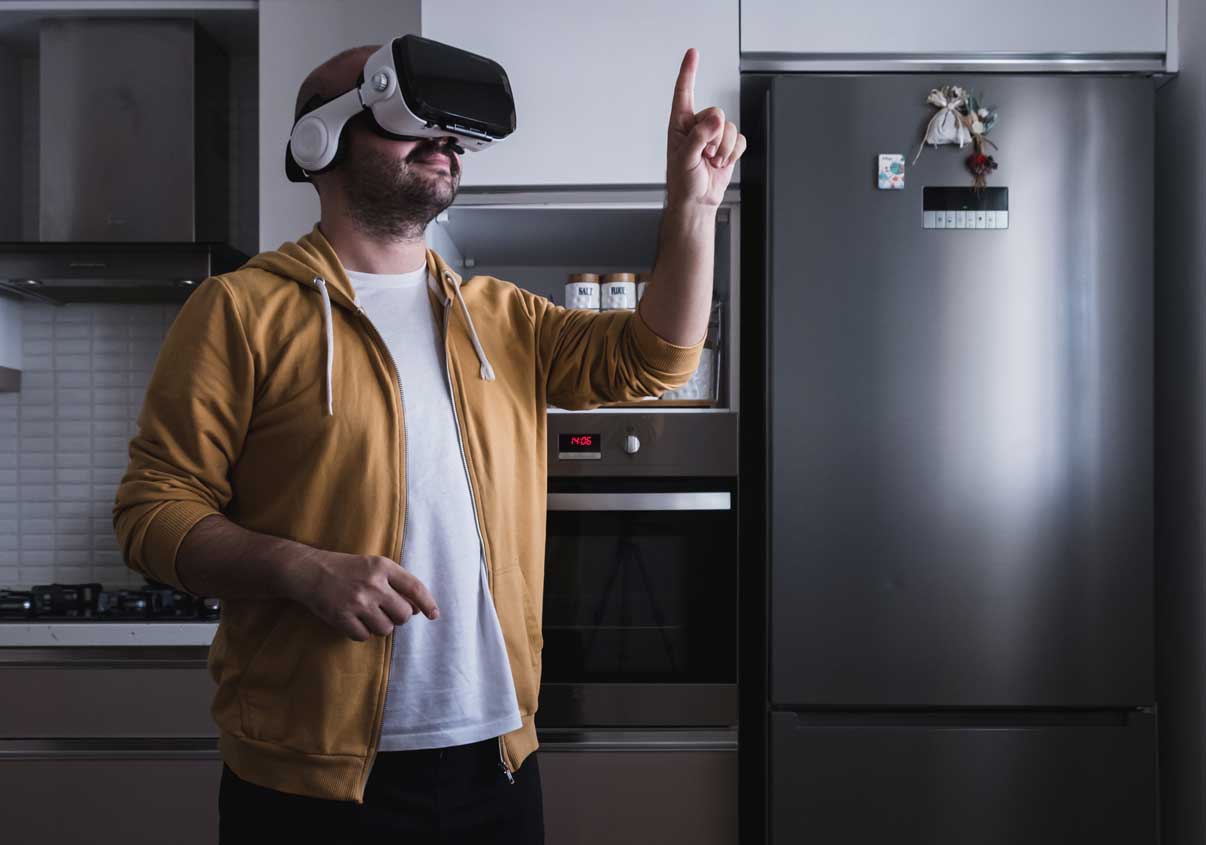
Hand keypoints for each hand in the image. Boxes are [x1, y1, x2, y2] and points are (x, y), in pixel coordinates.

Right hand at [292, 550, 438, 641]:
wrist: (309, 570)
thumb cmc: (347, 570)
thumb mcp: (373, 566)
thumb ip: (396, 583)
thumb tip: (417, 610)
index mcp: (383, 567)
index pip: (415, 587)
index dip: (428, 603)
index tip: (434, 615)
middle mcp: (373, 584)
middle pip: (403, 615)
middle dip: (397, 618)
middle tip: (383, 611)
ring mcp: (357, 601)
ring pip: (385, 629)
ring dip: (379, 626)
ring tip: (365, 613)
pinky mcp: (342, 617)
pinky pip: (363, 636)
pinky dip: (360, 632)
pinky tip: (351, 619)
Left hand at [665, 48, 745, 208]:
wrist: (697, 202)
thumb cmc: (683, 183)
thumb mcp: (683, 159)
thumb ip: (698, 137)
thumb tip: (715, 120)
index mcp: (679, 124)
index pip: (684, 92)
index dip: (689, 71)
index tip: (693, 53)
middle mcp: (697, 126)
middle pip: (716, 113)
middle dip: (714, 137)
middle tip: (705, 155)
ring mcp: (713, 135)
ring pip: (729, 127)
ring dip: (723, 149)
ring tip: (711, 162)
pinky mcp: (727, 145)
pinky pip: (739, 139)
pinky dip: (733, 153)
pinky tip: (722, 163)